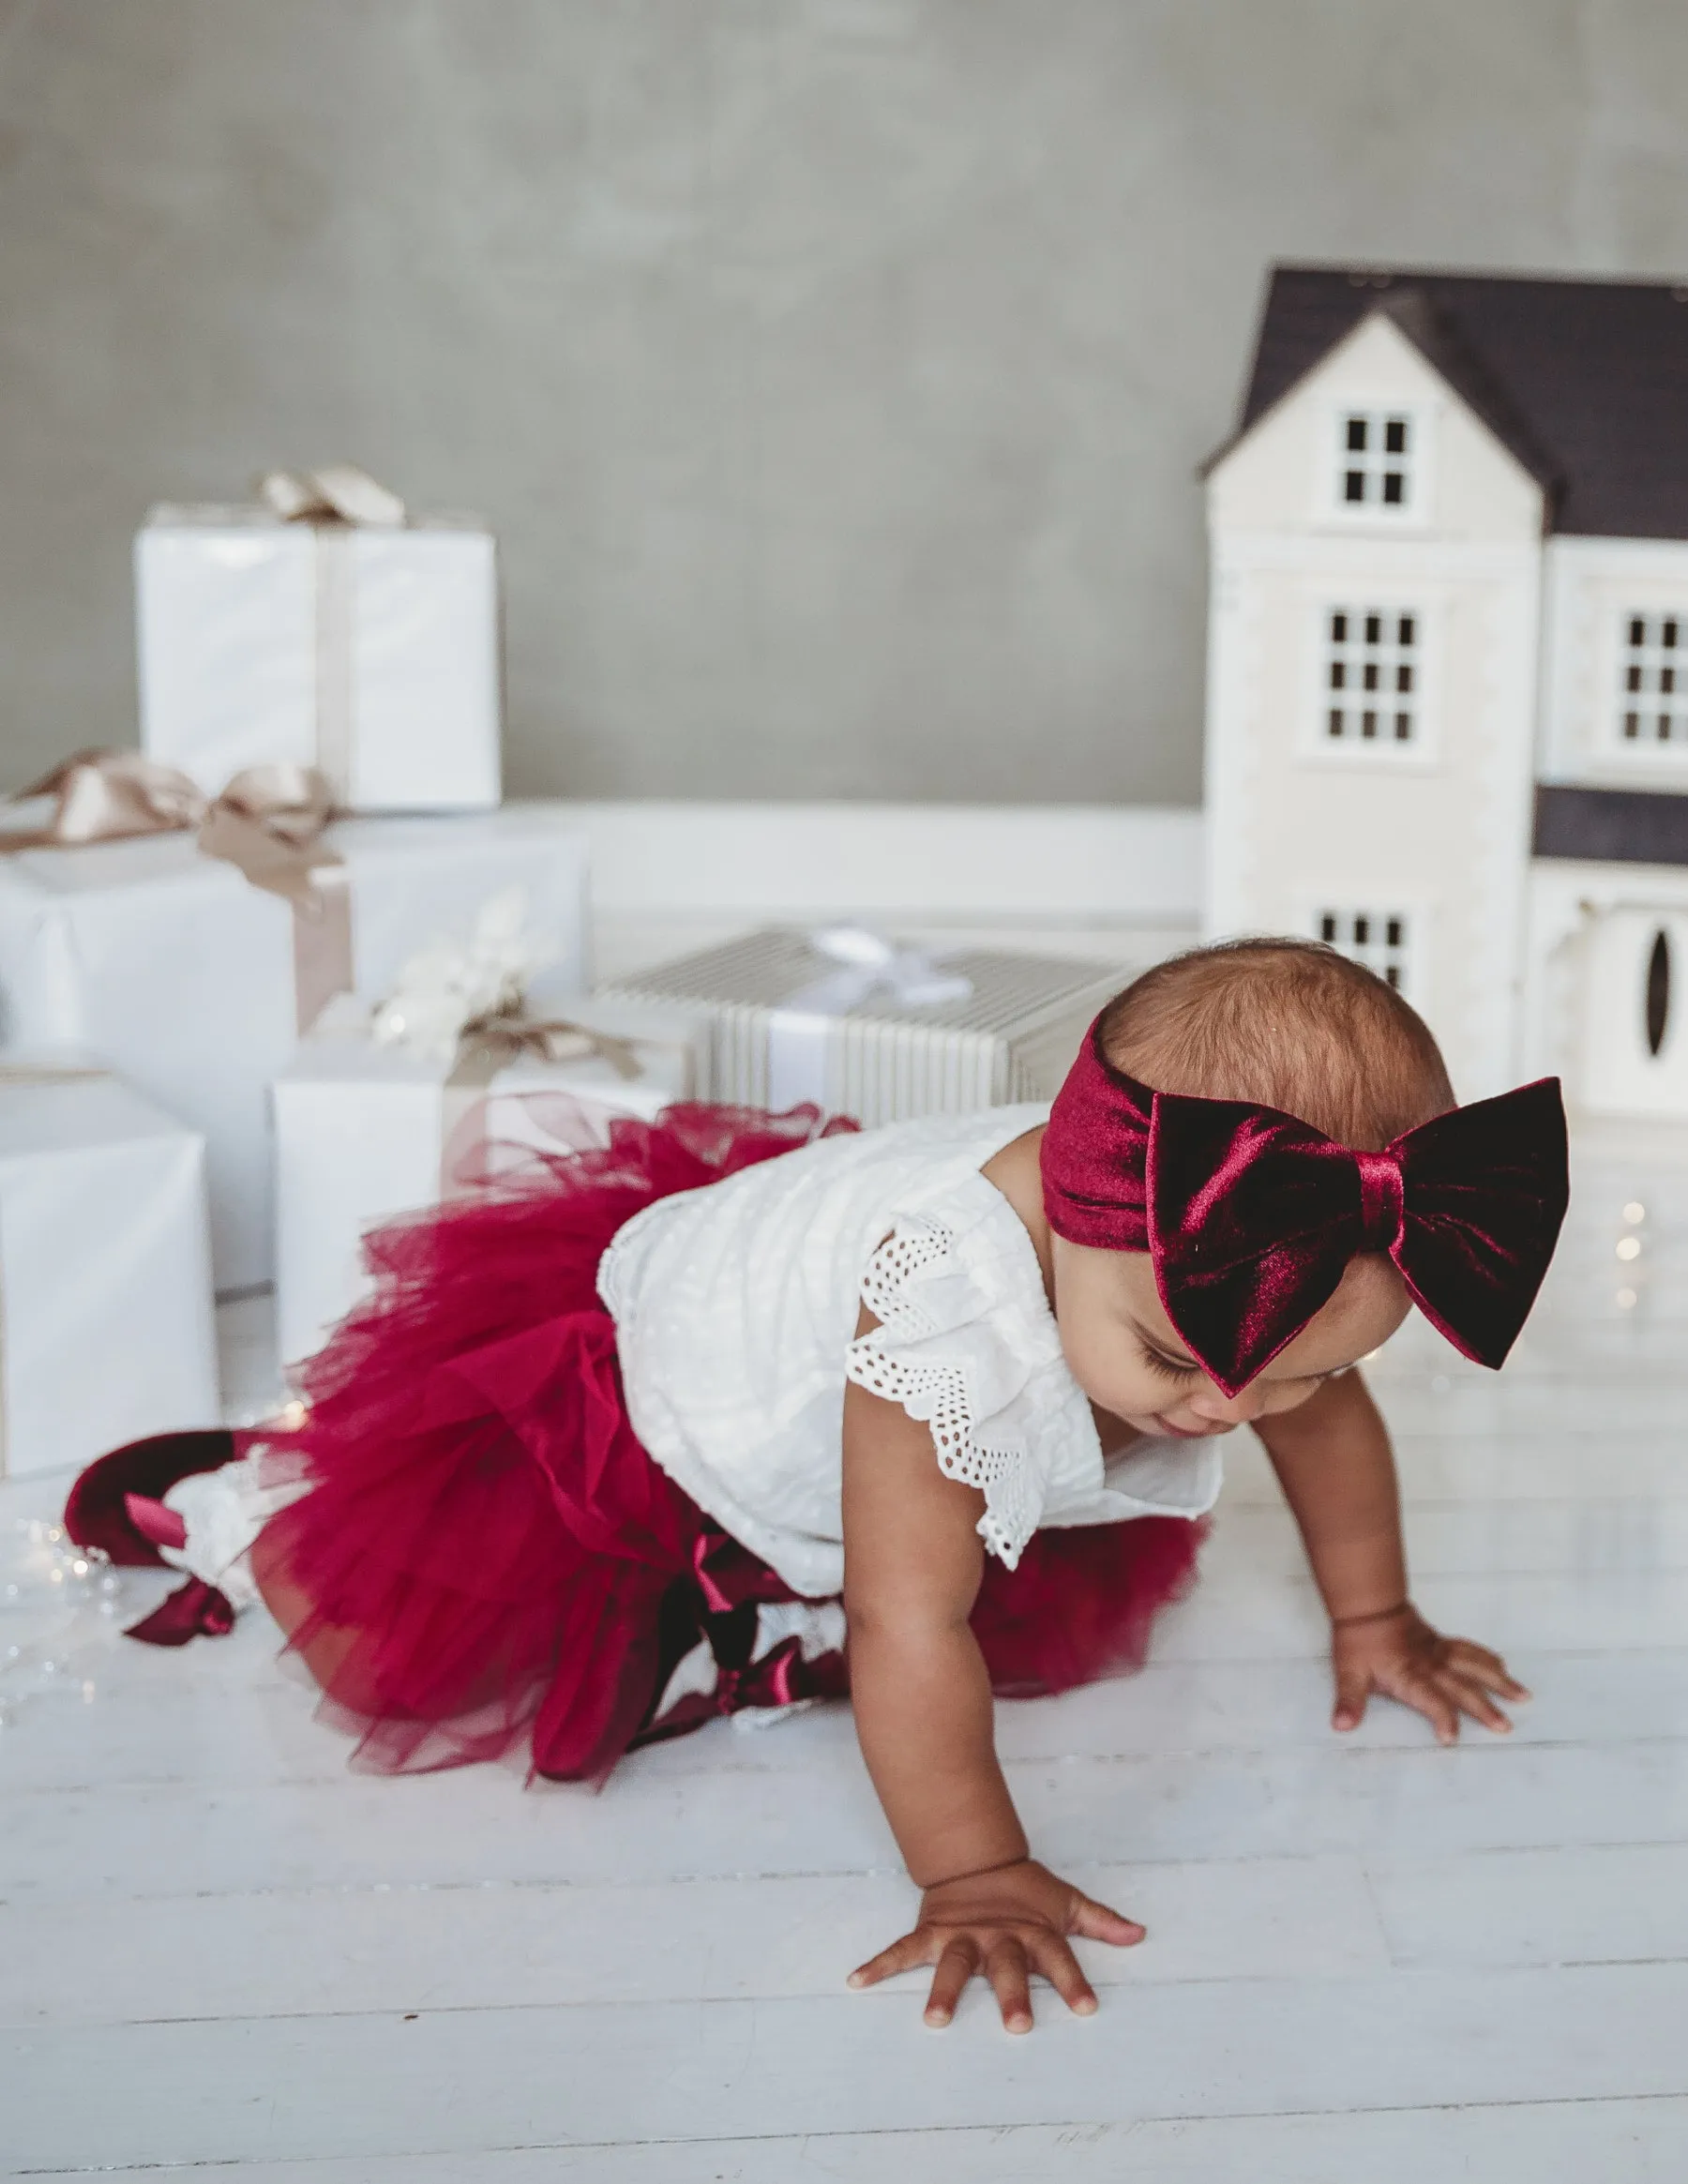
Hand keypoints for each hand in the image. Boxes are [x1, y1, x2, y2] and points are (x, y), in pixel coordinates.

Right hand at [847, 1857, 1142, 2031]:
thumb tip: (1140, 1934)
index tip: (1088, 2008)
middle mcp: (998, 1936)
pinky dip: (878, 1964)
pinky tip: (855, 1981)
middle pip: (1007, 1967)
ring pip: (955, 1965)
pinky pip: (902, 1950)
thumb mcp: (1064, 1902)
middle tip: (1018, 2026)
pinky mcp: (931, 1933)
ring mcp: (962, 1935)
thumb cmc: (1025, 1890)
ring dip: (944, 1991)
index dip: (1073, 1981)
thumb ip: (1099, 1922)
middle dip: (1012, 1994)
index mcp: (1032, 1931)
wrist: (975, 1857)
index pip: (1058, 1957)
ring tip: (934, 2021)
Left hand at [1332, 1601, 1529, 1744]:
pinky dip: (1487, 1658)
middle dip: (1484, 1708)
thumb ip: (1349, 1701)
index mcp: (1411, 1676)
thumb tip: (1341, 1725)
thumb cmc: (1359, 1641)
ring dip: (1499, 1681)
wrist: (1367, 1605)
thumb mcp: (1349, 1673)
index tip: (1450, 1739)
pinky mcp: (1441, 1642)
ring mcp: (1440, 1653)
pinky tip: (1501, 1665)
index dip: (1442, 1720)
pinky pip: (1469, 1650)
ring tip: (1523, 1696)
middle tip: (1505, 1727)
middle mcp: (1431, 1666)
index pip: (1432, 1701)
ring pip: (1475, 1666)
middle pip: (1463, 1688)